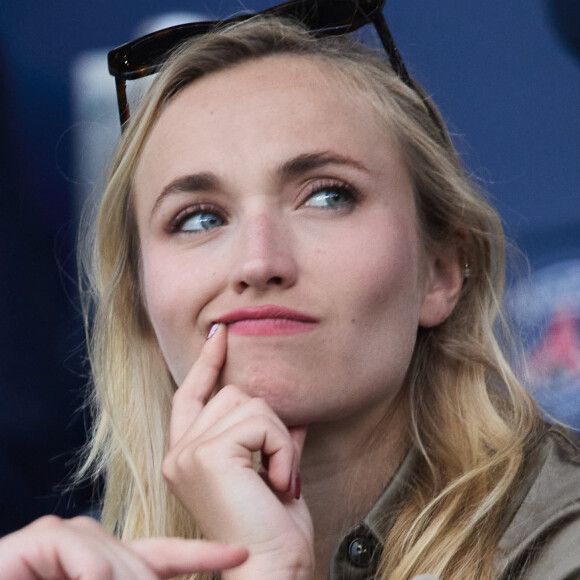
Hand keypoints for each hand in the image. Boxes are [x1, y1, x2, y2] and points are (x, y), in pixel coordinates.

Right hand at [0, 515, 247, 578]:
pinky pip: (89, 562)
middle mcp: (97, 542)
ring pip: (120, 568)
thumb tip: (159, 579)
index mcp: (114, 564)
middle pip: (145, 569)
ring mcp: (72, 535)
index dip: (205, 554)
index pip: (168, 554)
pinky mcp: (46, 536)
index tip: (243, 550)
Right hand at [162, 324, 313, 578]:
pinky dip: (282, 448)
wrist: (270, 570)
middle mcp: (178, 453)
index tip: (221, 335)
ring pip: (249, 402)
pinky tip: (280, 482)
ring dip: (279, 438)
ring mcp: (188, 453)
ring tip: (280, 479)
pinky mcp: (206, 455)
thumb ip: (271, 438)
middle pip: (232, 393)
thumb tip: (296, 414)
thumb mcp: (270, 472)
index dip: (206, 362)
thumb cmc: (271, 528)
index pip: (191, 394)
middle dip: (268, 423)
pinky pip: (260, 422)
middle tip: (279, 469)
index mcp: (187, 456)